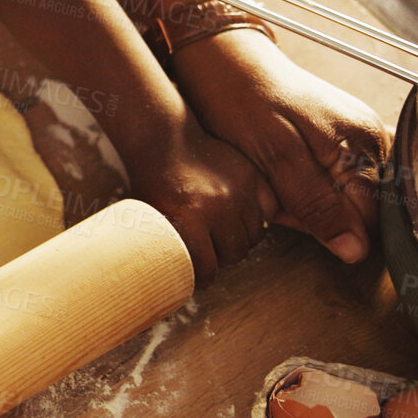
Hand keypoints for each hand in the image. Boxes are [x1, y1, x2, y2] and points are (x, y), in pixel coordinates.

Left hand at [121, 116, 271, 283]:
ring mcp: (239, 191)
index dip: (203, 278)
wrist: (164, 137)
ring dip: (241, 240)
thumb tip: (165, 279)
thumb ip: (162, 247)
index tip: (200, 278)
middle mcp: (218, 207)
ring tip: (225, 235)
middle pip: (234, 254)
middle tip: (212, 253)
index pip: (208, 268)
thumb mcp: (148, 215)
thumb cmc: (152, 180)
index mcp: (188, 219)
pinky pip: (269, 211)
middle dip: (223, 258)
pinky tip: (241, 218)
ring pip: (254, 236)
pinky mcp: (252, 177)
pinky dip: (259, 219)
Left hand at [171, 29, 390, 265]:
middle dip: (309, 212)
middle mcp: (368, 142)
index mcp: (364, 144)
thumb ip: (317, 203)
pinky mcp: (331, 142)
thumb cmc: (240, 97)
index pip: (369, 218)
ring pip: (334, 201)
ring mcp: (351, 140)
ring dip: (297, 201)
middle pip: (352, 211)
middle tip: (271, 187)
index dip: (327, 226)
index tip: (288, 209)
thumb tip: (356, 251)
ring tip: (267, 175)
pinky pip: (321, 183)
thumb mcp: (275, 155)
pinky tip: (272, 172)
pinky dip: (293, 188)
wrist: (218, 59)